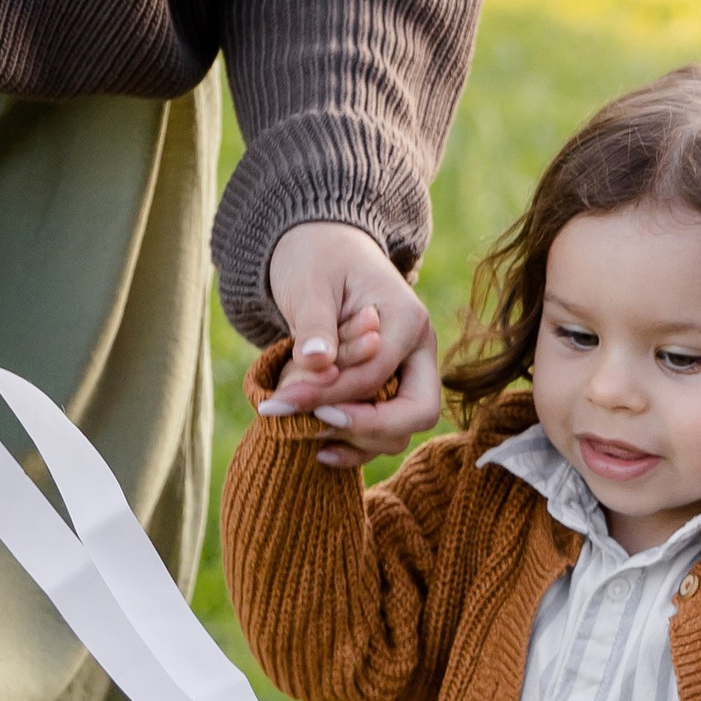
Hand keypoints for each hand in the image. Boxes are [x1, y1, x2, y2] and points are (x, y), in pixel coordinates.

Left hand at [258, 223, 438, 471]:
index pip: (377, 375)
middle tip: (311, 425)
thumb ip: (315, 323)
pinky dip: (355, 445)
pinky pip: (385, 432)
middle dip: (364, 428)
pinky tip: (318, 449)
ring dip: (356, 440)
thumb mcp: (309, 284)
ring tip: (304, 432)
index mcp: (408, 319)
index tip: (281, 402)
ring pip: (402, 430)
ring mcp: (409, 372)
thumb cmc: (316, 261)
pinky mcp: (390, 389)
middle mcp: (419, 350)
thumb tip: (318, 361)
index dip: (330, 395)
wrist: (323, 250)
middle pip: (416, 411)